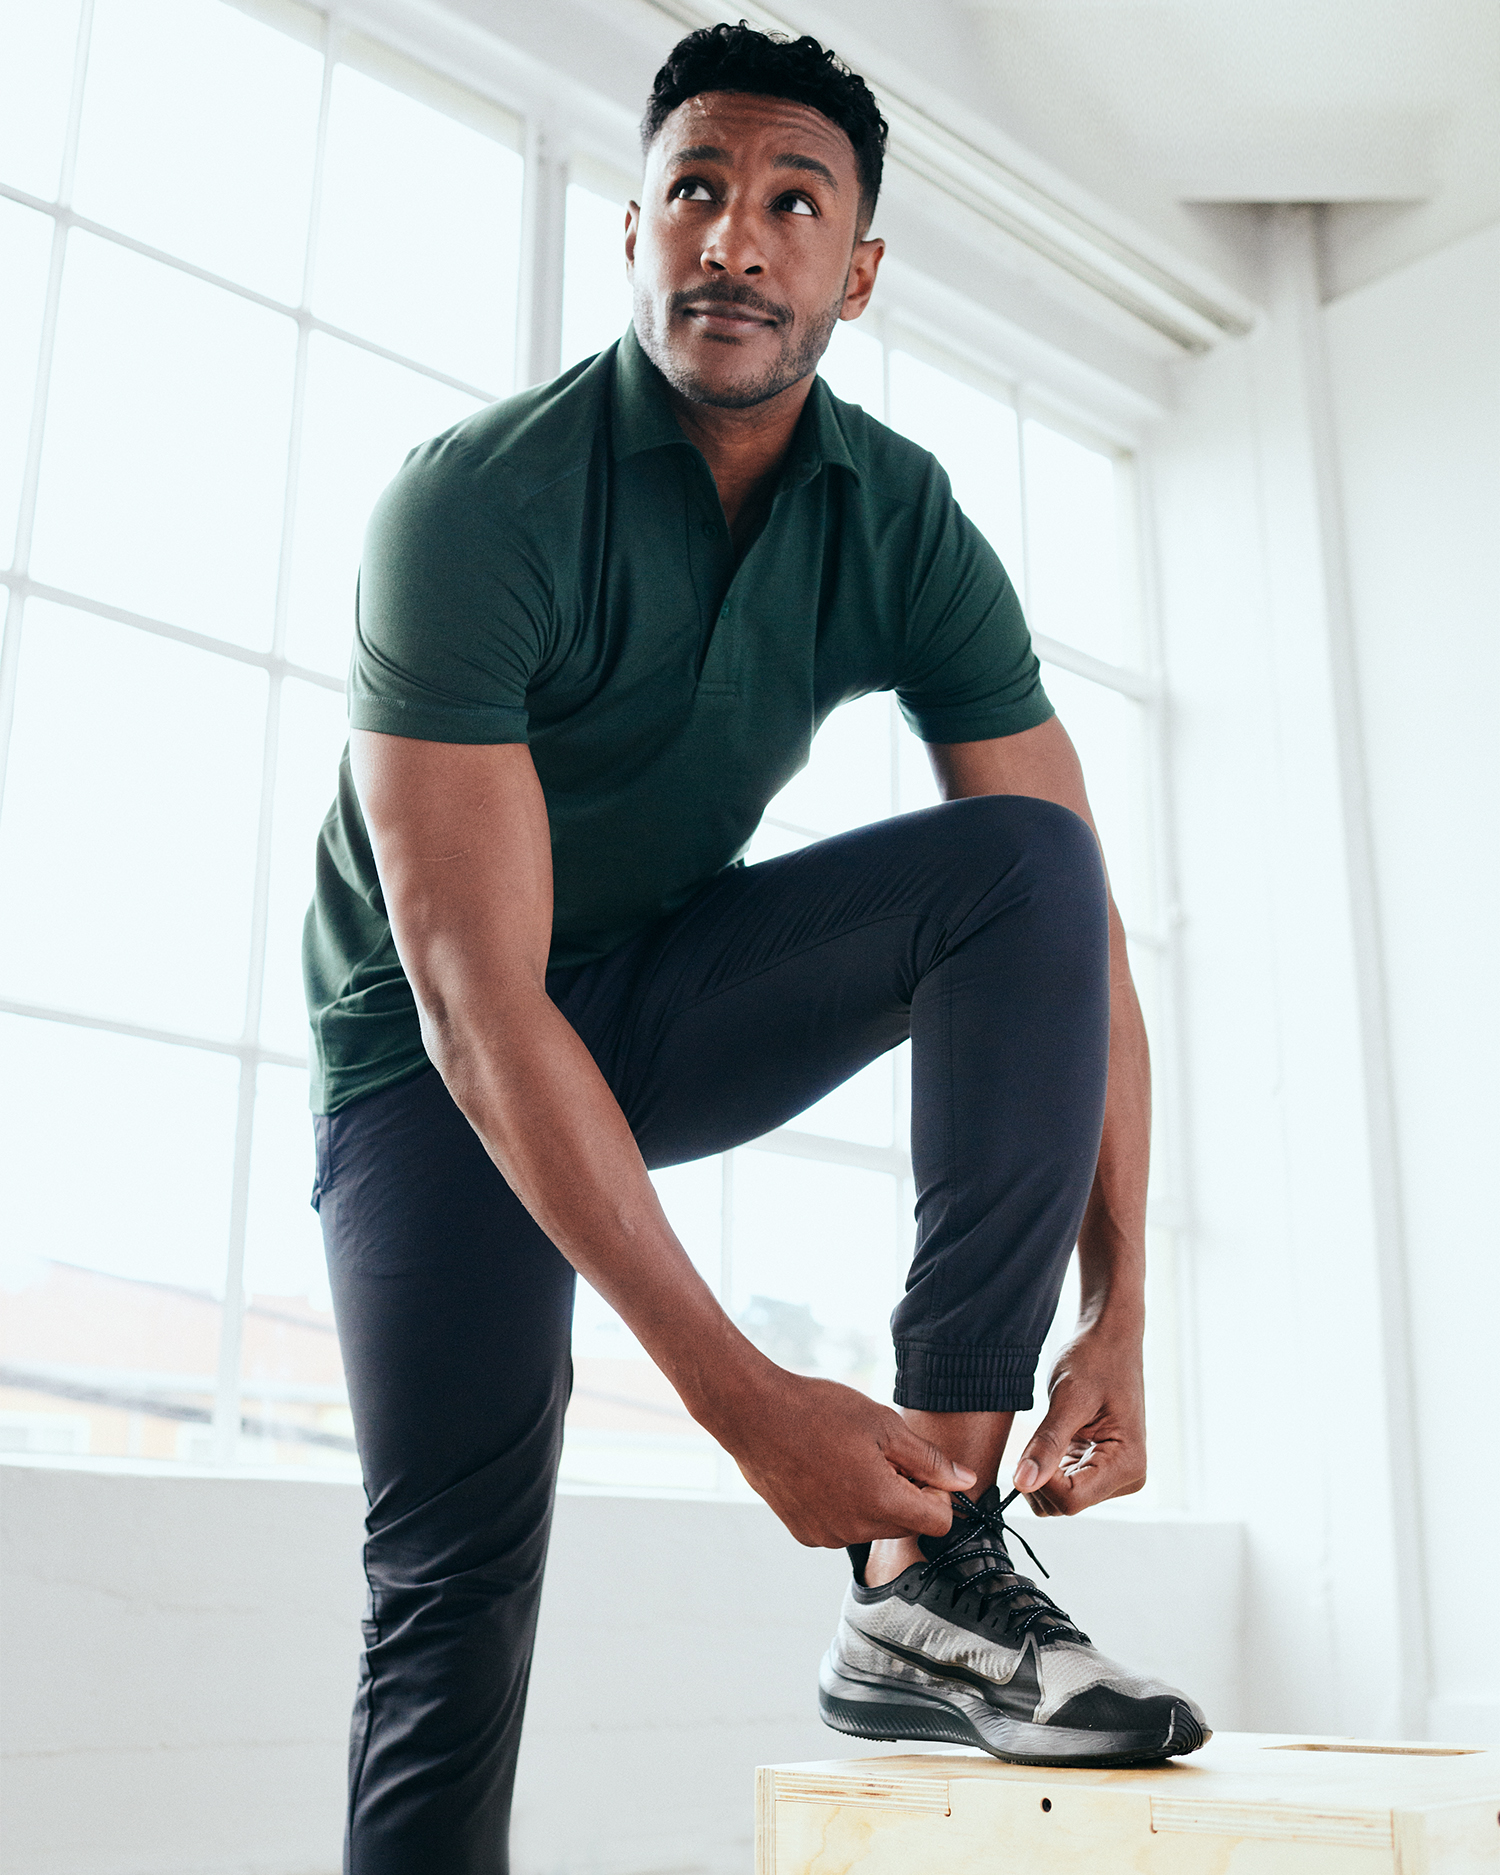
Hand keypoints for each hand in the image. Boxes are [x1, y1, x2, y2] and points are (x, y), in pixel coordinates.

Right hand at [723, 1367, 976, 1547]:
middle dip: (905, 1494)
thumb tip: (965, 1481)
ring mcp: (827, 1536)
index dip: (938, 1492)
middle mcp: (855, 1531)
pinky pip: (841, 1528)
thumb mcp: (883, 1424)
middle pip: (907, 1525)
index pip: (940, 1521)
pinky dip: (843, 1506)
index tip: (917, 1466)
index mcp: (882, 1503)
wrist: (753, 1415)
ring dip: (873, 1501)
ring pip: (873, 1527)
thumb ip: (929, 1459)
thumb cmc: (817, 1411)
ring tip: (847, 1458)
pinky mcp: (805, 1534)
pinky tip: (824, 1471)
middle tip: (881, 1454)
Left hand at [1011, 1322, 1146, 1516]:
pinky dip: (1047, 1465)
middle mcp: (1126, 1477)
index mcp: (1128, 1465)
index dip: (1041, 1482)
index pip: (1072, 1500)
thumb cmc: (1096, 1360)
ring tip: (1047, 1431)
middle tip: (1035, 1435)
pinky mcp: (1098, 1466)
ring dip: (1041, 1471)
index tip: (1026, 1451)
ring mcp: (1113, 1474)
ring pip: (1060, 1498)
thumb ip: (1047, 1444)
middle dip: (1039, 1477)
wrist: (1110, 1339)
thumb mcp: (1068, 1399)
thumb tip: (1022, 1483)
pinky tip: (1052, 1435)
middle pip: (1065, 1504)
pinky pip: (1062, 1483)